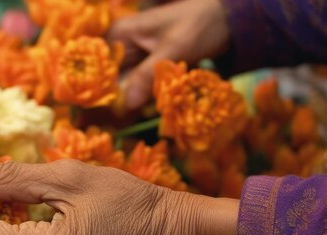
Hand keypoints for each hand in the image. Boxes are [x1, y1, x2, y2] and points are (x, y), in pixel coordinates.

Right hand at [109, 0, 230, 108]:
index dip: (99, 87)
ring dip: (131, 103)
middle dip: (116, 100)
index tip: (102, 110)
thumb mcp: (174, 49)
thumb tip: (125, 104)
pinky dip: (144, 101)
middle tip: (118, 120)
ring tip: (134, 117)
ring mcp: (135, 61)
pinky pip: (139, 90)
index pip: (98, 65)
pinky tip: (148, 110)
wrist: (228, 22)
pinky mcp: (148, 72)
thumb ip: (148, 75)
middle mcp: (122, 48)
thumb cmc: (200, 25)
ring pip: (124, 88)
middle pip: (109, 80)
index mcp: (120, 34)